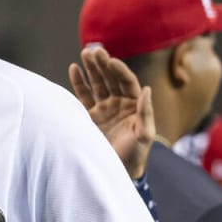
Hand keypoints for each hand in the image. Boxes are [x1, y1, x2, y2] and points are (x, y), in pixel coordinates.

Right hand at [68, 45, 155, 178]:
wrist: (117, 171)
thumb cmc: (135, 154)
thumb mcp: (144, 135)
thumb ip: (145, 112)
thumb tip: (147, 89)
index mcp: (134, 104)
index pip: (126, 81)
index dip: (119, 70)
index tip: (110, 60)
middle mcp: (118, 103)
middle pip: (110, 78)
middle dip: (102, 64)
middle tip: (94, 50)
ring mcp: (104, 108)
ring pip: (96, 83)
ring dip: (91, 68)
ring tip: (84, 53)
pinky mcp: (90, 116)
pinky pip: (83, 95)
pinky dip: (79, 82)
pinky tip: (74, 68)